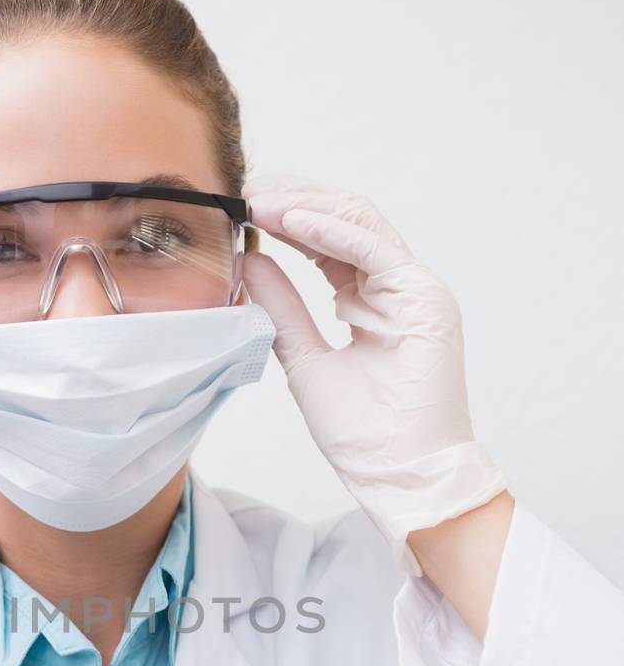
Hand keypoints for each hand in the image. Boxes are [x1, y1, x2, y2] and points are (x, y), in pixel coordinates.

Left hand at [242, 173, 507, 572]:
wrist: (400, 477)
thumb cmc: (364, 436)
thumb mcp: (304, 359)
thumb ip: (282, 310)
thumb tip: (248, 263)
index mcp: (372, 301)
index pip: (328, 243)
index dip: (287, 221)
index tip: (241, 209)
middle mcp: (396, 288)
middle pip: (345, 221)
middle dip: (295, 199)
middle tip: (246, 189)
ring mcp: (415, 290)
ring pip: (360, 223)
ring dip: (307, 206)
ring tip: (260, 198)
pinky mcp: (425, 299)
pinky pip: (373, 249)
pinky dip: (331, 231)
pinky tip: (292, 221)